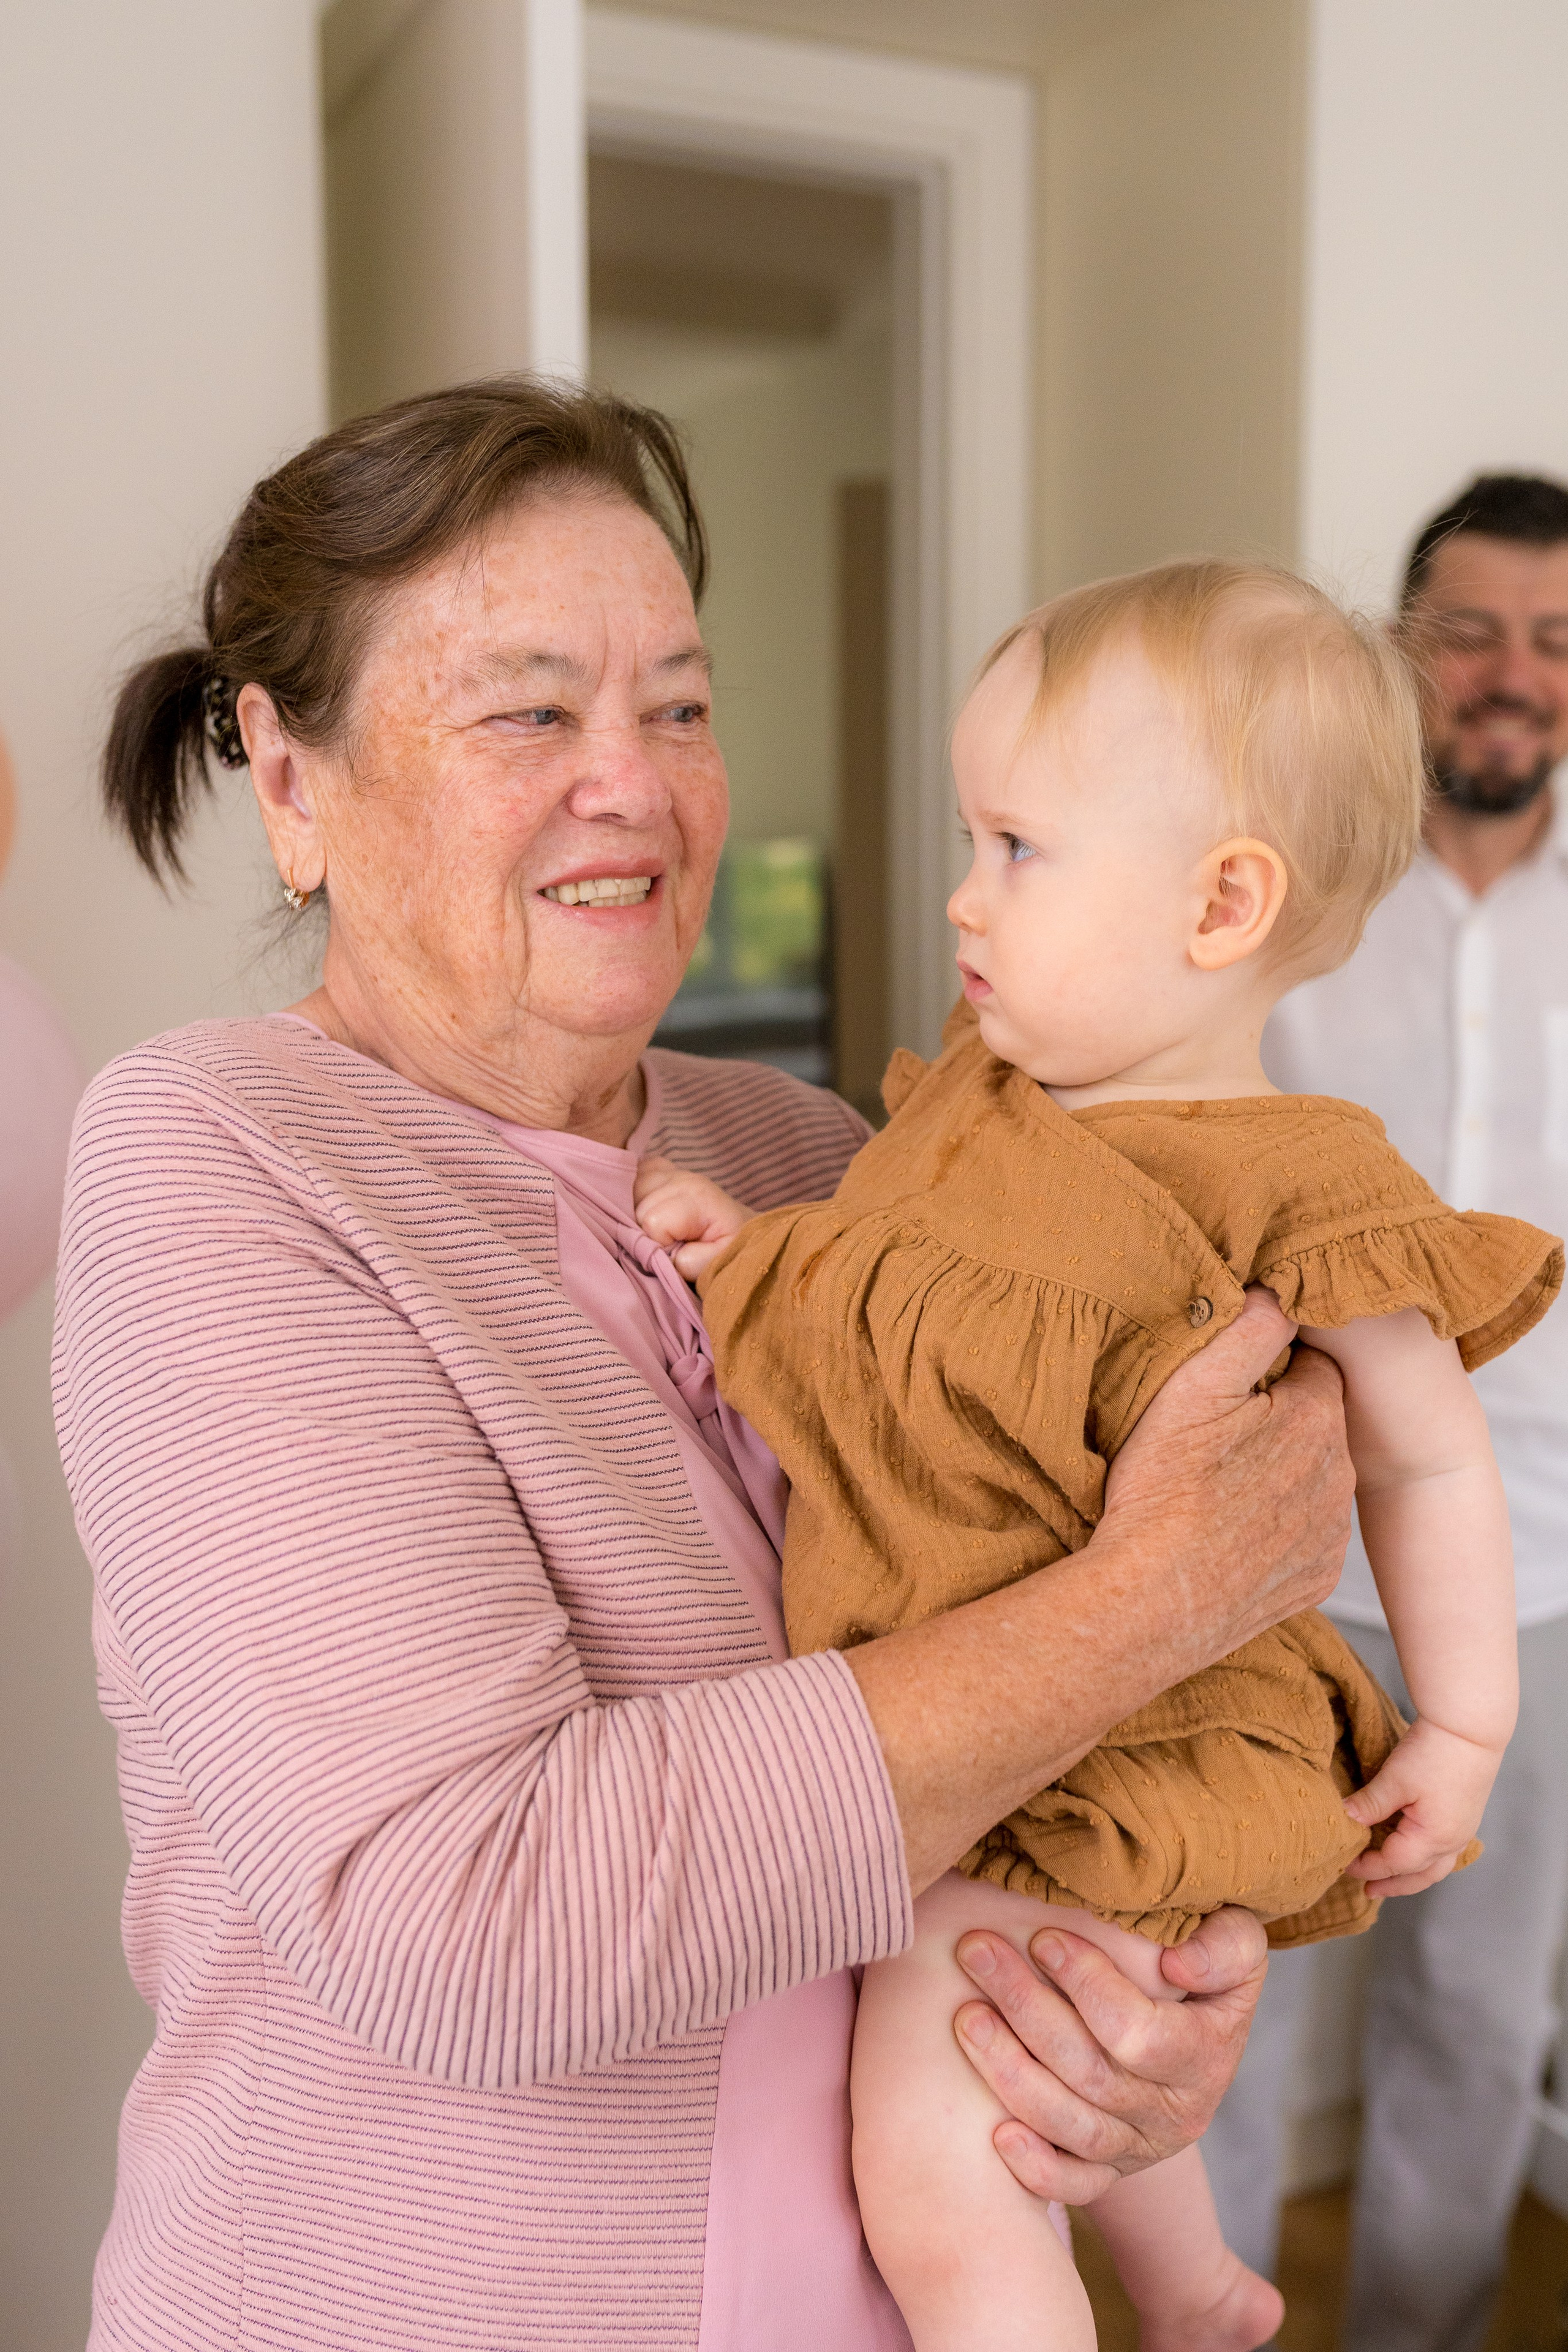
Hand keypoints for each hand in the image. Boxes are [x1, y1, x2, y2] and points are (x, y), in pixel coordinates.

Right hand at [633, 1156, 752, 1280]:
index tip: (675, 1254)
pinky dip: (633, 1193)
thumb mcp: (718, 1262)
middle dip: (645, 1232)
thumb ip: (688, 1262)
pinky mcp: (663, 1170)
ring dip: (636, 1213)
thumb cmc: (731, 1248)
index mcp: (697, 1198)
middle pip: (636, 1206)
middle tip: (668, 1244)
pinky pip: (633, 1174)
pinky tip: (645, 1206)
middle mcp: (682, 1178)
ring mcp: (671, 1171)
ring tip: (657, 1229)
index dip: (657, 1245)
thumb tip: (658, 1254)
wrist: (743, 1229)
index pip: (652, 1221)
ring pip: (628, 1191)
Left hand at [951, 1909, 1268, 2202]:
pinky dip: (1036, 2167)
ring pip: (1072, 2126)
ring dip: (1011, 2072)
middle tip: (976, 1951)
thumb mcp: (1237, 1941)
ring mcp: (1139, 2147)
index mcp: (1206, 2054)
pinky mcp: (1109, 2170)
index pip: (1141, 2033)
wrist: (1198, 2029)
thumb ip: (1225, 1945)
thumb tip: (1176, 1967)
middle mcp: (1175, 2112)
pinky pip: (1074, 2184)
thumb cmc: (1203, 1966)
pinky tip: (995, 2133)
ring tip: (966, 2017)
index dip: (1088, 1985)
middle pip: (1092, 2074)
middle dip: (1027, 2009)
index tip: (1043, 1937)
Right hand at [1102, 1288, 1353, 1657]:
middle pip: (1316, 1424)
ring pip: (1313, 1481)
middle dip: (1278, 1421)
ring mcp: (1329, 1534)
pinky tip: (1232, 1532)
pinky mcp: (1315, 1581)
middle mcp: (1339, 1476)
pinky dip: (1277, 1529)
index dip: (1272, 1369)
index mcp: (1316, 1419)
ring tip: (1218, 1488)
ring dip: (1280, 1475)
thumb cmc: (1163, 1492)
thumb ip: (1248, 1329)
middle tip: (1216, 1436)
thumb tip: (1280, 1289)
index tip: (1231, 1387)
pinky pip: (1306, 1537)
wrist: (1152, 1602)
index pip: (1314, 1366)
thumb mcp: (1193, 1387)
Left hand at [1343, 1716, 1500, 1895]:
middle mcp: (1453, 1842)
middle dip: (1392, 1885)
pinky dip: (1425, 1860)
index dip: (1367, 1867)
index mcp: (1433, 1838)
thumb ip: (1370, 1804)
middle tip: (1368, 1891)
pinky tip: (1414, 1853)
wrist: (1470, 1728)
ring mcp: (1463, 1831)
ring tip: (1389, 1880)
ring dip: (1411, 1876)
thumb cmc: (1434, 1752)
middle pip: (1419, 1876)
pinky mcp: (1466, 1817)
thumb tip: (1344, 1819)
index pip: (1393, 1864)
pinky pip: (1445, 1852)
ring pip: (1435, 1867)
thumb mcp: (1395, 1779)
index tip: (1345, 1865)